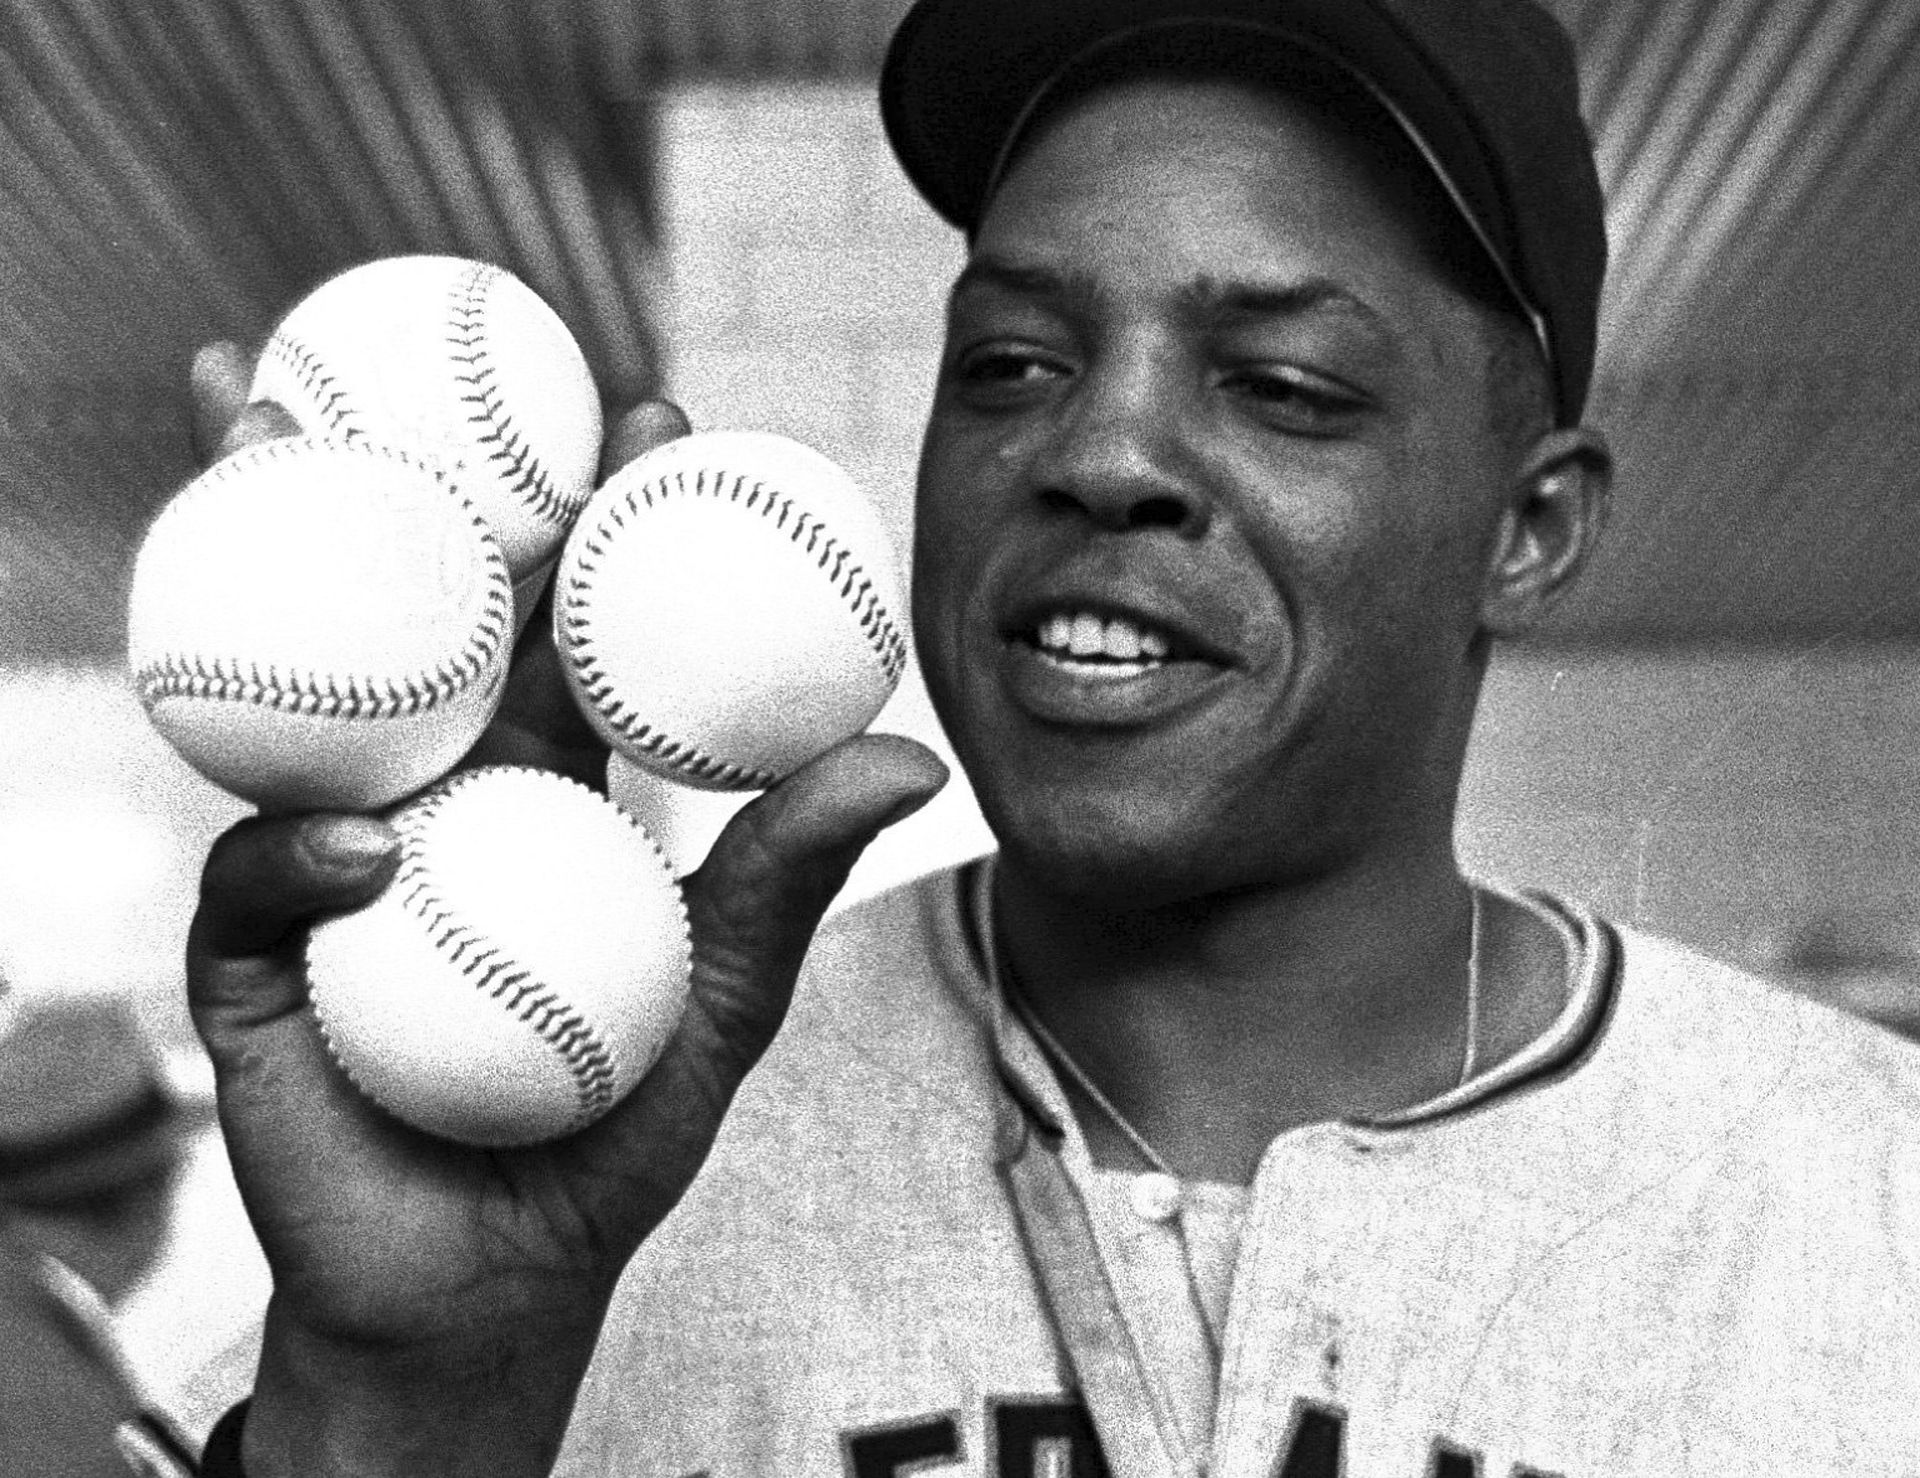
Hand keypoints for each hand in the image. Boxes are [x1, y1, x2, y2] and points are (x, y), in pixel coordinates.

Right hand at [183, 345, 950, 1474]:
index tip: (650, 418)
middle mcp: (434, 794)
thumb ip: (792, 876)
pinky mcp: (259, 956)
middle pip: (412, 621)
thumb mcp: (725, 996)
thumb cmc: (616, 1126)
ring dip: (272, 576)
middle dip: (393, 487)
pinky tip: (378, 852)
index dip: (596, 516)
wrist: (498, 1275)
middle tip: (394, 372)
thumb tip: (910, 754)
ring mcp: (339, 861)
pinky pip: (269, 881)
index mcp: (543, 783)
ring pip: (301, 701)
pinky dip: (314, 858)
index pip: (562, 626)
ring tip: (262, 452)